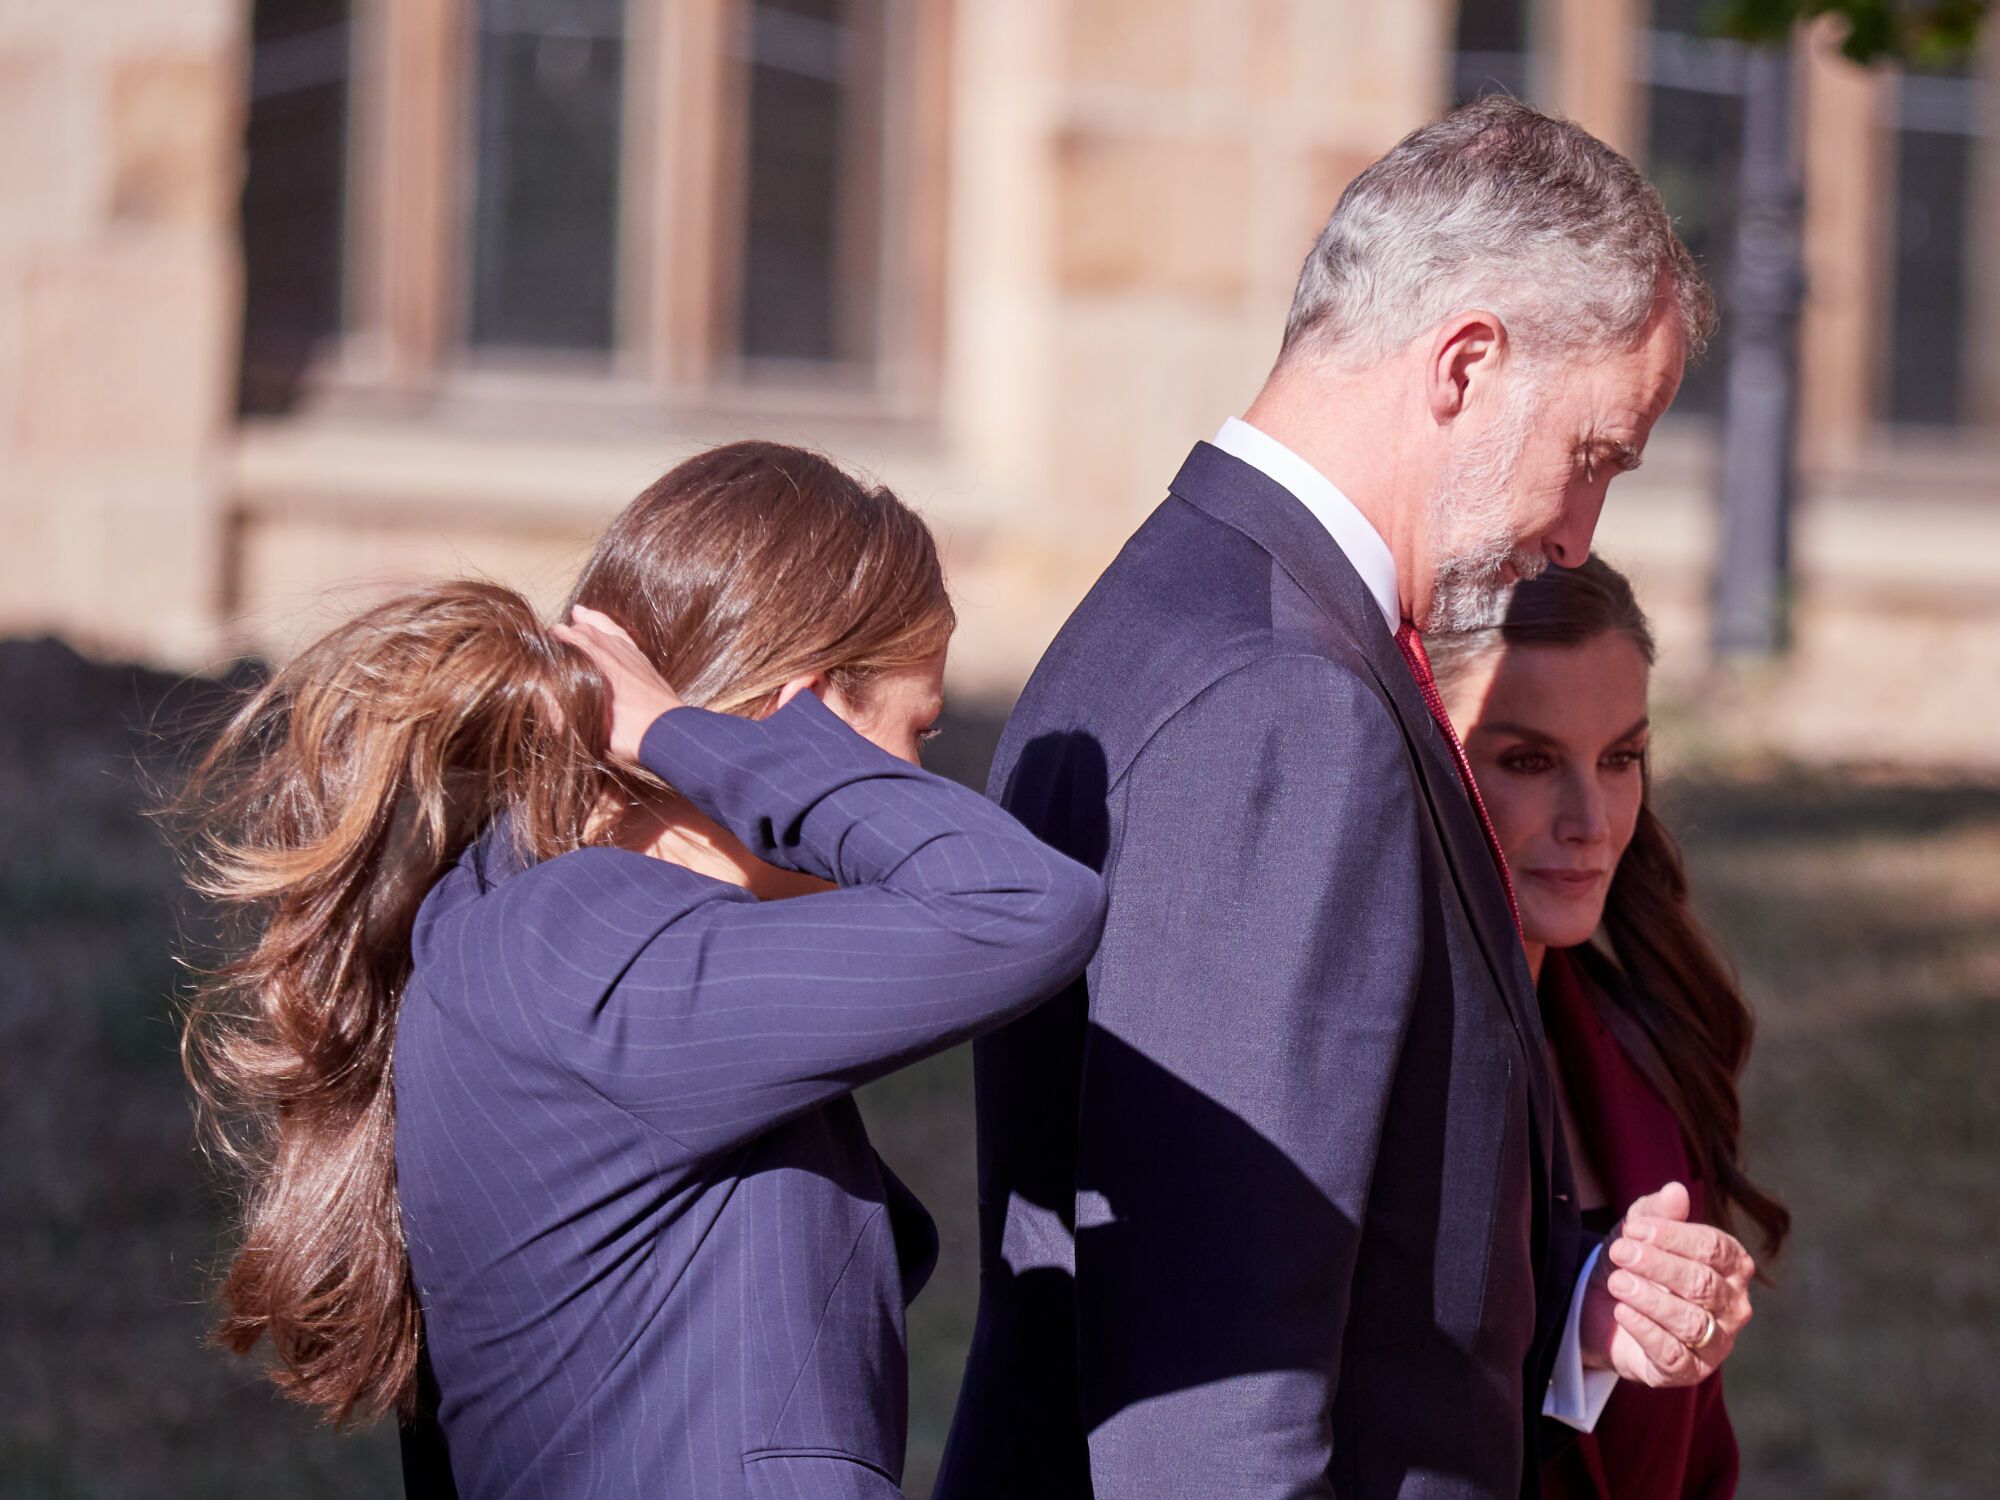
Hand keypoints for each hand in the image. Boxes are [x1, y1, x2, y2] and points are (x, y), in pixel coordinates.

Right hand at [551, 605, 683, 762]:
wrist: (674, 733)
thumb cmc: (635, 735)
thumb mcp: (599, 732)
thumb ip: (571, 718)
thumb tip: (547, 706)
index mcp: (609, 671)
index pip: (584, 644)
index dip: (567, 636)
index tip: (552, 633)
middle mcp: (621, 658)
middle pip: (595, 634)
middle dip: (576, 629)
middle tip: (558, 629)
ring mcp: (636, 659)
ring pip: (611, 633)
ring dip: (594, 623)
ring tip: (579, 613)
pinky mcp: (646, 663)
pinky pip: (627, 639)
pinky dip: (614, 629)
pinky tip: (608, 629)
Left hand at [1581, 1181, 1753, 1388]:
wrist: (1602, 1310)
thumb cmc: (1634, 1264)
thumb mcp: (1638, 1232)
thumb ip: (1656, 1211)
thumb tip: (1676, 1189)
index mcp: (1731, 1265)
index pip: (1714, 1248)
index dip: (1674, 1237)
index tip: (1634, 1229)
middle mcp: (1733, 1305)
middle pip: (1703, 1284)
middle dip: (1658, 1265)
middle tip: (1620, 1252)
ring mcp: (1716, 1342)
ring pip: (1692, 1322)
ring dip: (1650, 1299)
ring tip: (1618, 1282)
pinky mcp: (1690, 1372)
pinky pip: (1674, 1355)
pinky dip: (1646, 1331)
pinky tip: (1622, 1312)